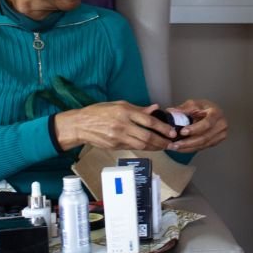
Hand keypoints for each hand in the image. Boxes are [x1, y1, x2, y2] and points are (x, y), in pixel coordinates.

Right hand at [54, 101, 174, 150]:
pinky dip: (144, 148)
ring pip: (142, 145)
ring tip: (164, 147)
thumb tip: (155, 109)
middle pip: (147, 136)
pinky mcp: (115, 146)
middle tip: (171, 143)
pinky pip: (133, 148)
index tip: (172, 132)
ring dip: (155, 147)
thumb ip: (138, 109)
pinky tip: (151, 147)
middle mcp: (122, 125)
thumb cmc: (99, 112)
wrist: (80, 125)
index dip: (163, 128)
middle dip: (162, 141)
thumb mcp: (118, 105)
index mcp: (124, 112)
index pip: (148, 121)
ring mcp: (118, 137)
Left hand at [165, 99, 227, 152]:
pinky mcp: (216, 142)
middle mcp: (221, 125)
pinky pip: (202, 148)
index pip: (207, 123)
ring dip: (187, 148)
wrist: (211, 112)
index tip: (182, 132)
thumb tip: (171, 112)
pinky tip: (181, 149)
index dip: (195, 129)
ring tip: (174, 147)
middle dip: (188, 142)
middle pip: (204, 137)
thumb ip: (183, 109)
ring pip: (203, 145)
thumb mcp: (193, 104)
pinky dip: (190, 149)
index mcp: (216, 113)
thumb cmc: (203, 108)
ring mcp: (220, 135)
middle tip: (174, 144)